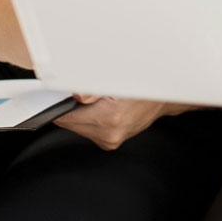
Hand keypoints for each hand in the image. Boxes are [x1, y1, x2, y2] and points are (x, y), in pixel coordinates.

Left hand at [53, 95, 179, 150]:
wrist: (166, 98)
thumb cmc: (147, 85)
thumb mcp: (122, 77)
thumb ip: (94, 86)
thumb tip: (72, 94)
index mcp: (110, 118)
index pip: (66, 116)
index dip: (59, 103)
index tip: (54, 96)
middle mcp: (109, 135)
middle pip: (70, 122)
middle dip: (73, 106)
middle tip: (88, 91)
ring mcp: (110, 141)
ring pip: (78, 126)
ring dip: (82, 112)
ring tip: (101, 98)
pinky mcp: (110, 143)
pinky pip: (88, 129)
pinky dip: (90, 117)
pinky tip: (104, 107)